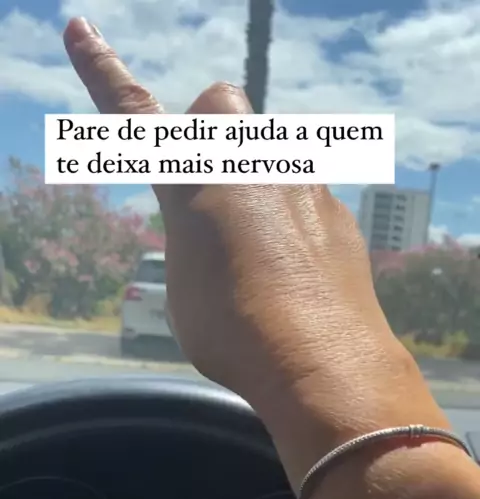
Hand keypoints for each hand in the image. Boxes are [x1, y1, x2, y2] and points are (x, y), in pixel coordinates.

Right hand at [63, 16, 445, 489]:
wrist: (321, 361)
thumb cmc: (237, 332)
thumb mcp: (185, 289)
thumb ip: (192, 242)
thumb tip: (219, 235)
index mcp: (195, 183)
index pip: (135, 117)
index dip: (102, 73)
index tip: (81, 30)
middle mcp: (251, 165)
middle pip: (221, 102)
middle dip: (209, 128)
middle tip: (210, 188)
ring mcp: (303, 184)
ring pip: (271, 153)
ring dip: (256, 185)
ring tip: (259, 258)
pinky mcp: (337, 214)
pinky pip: (307, 198)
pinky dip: (294, 224)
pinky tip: (297, 276)